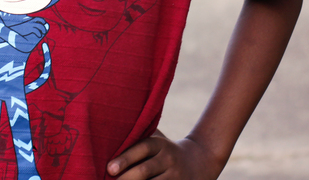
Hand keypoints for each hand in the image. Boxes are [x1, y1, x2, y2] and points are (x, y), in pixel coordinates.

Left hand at [107, 131, 224, 179]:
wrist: (200, 162)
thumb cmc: (165, 150)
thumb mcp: (157, 139)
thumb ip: (139, 136)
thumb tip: (109, 133)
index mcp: (160, 144)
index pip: (141, 148)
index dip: (125, 158)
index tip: (109, 169)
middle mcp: (169, 159)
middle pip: (145, 170)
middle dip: (126, 178)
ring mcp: (176, 176)